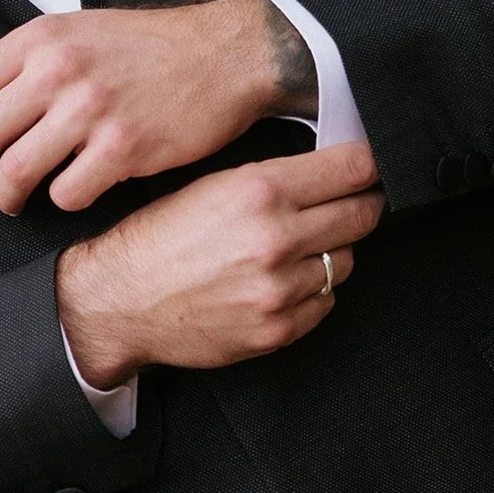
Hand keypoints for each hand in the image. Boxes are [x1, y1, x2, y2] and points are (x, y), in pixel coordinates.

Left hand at [0, 0, 301, 213]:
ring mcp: (91, 109)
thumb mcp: (78, 31)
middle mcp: (59, 70)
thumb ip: (28, 62)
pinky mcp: (124, 147)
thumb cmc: (150, 47)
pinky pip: (67, 193)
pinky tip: (70, 190)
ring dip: (5, 196)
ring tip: (12, 198)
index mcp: (40, 39)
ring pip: (15, 172)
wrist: (222, 54)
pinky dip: (60, 200)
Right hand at [56, 140, 385, 384]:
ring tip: (296, 246)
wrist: (118, 299)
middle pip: (362, 214)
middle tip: (354, 199)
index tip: (375, 164)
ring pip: (346, 260)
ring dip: (331, 251)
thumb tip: (331, 170)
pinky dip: (312, 290)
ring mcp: (280, 289)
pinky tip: (280, 280)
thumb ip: (272, 178)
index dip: (370, 162)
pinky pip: (325, 302)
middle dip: (361, 203)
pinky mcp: (279, 329)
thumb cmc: (157, 235)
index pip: (351, 169)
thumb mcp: (210, 185)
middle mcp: (276, 238)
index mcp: (258, 190)